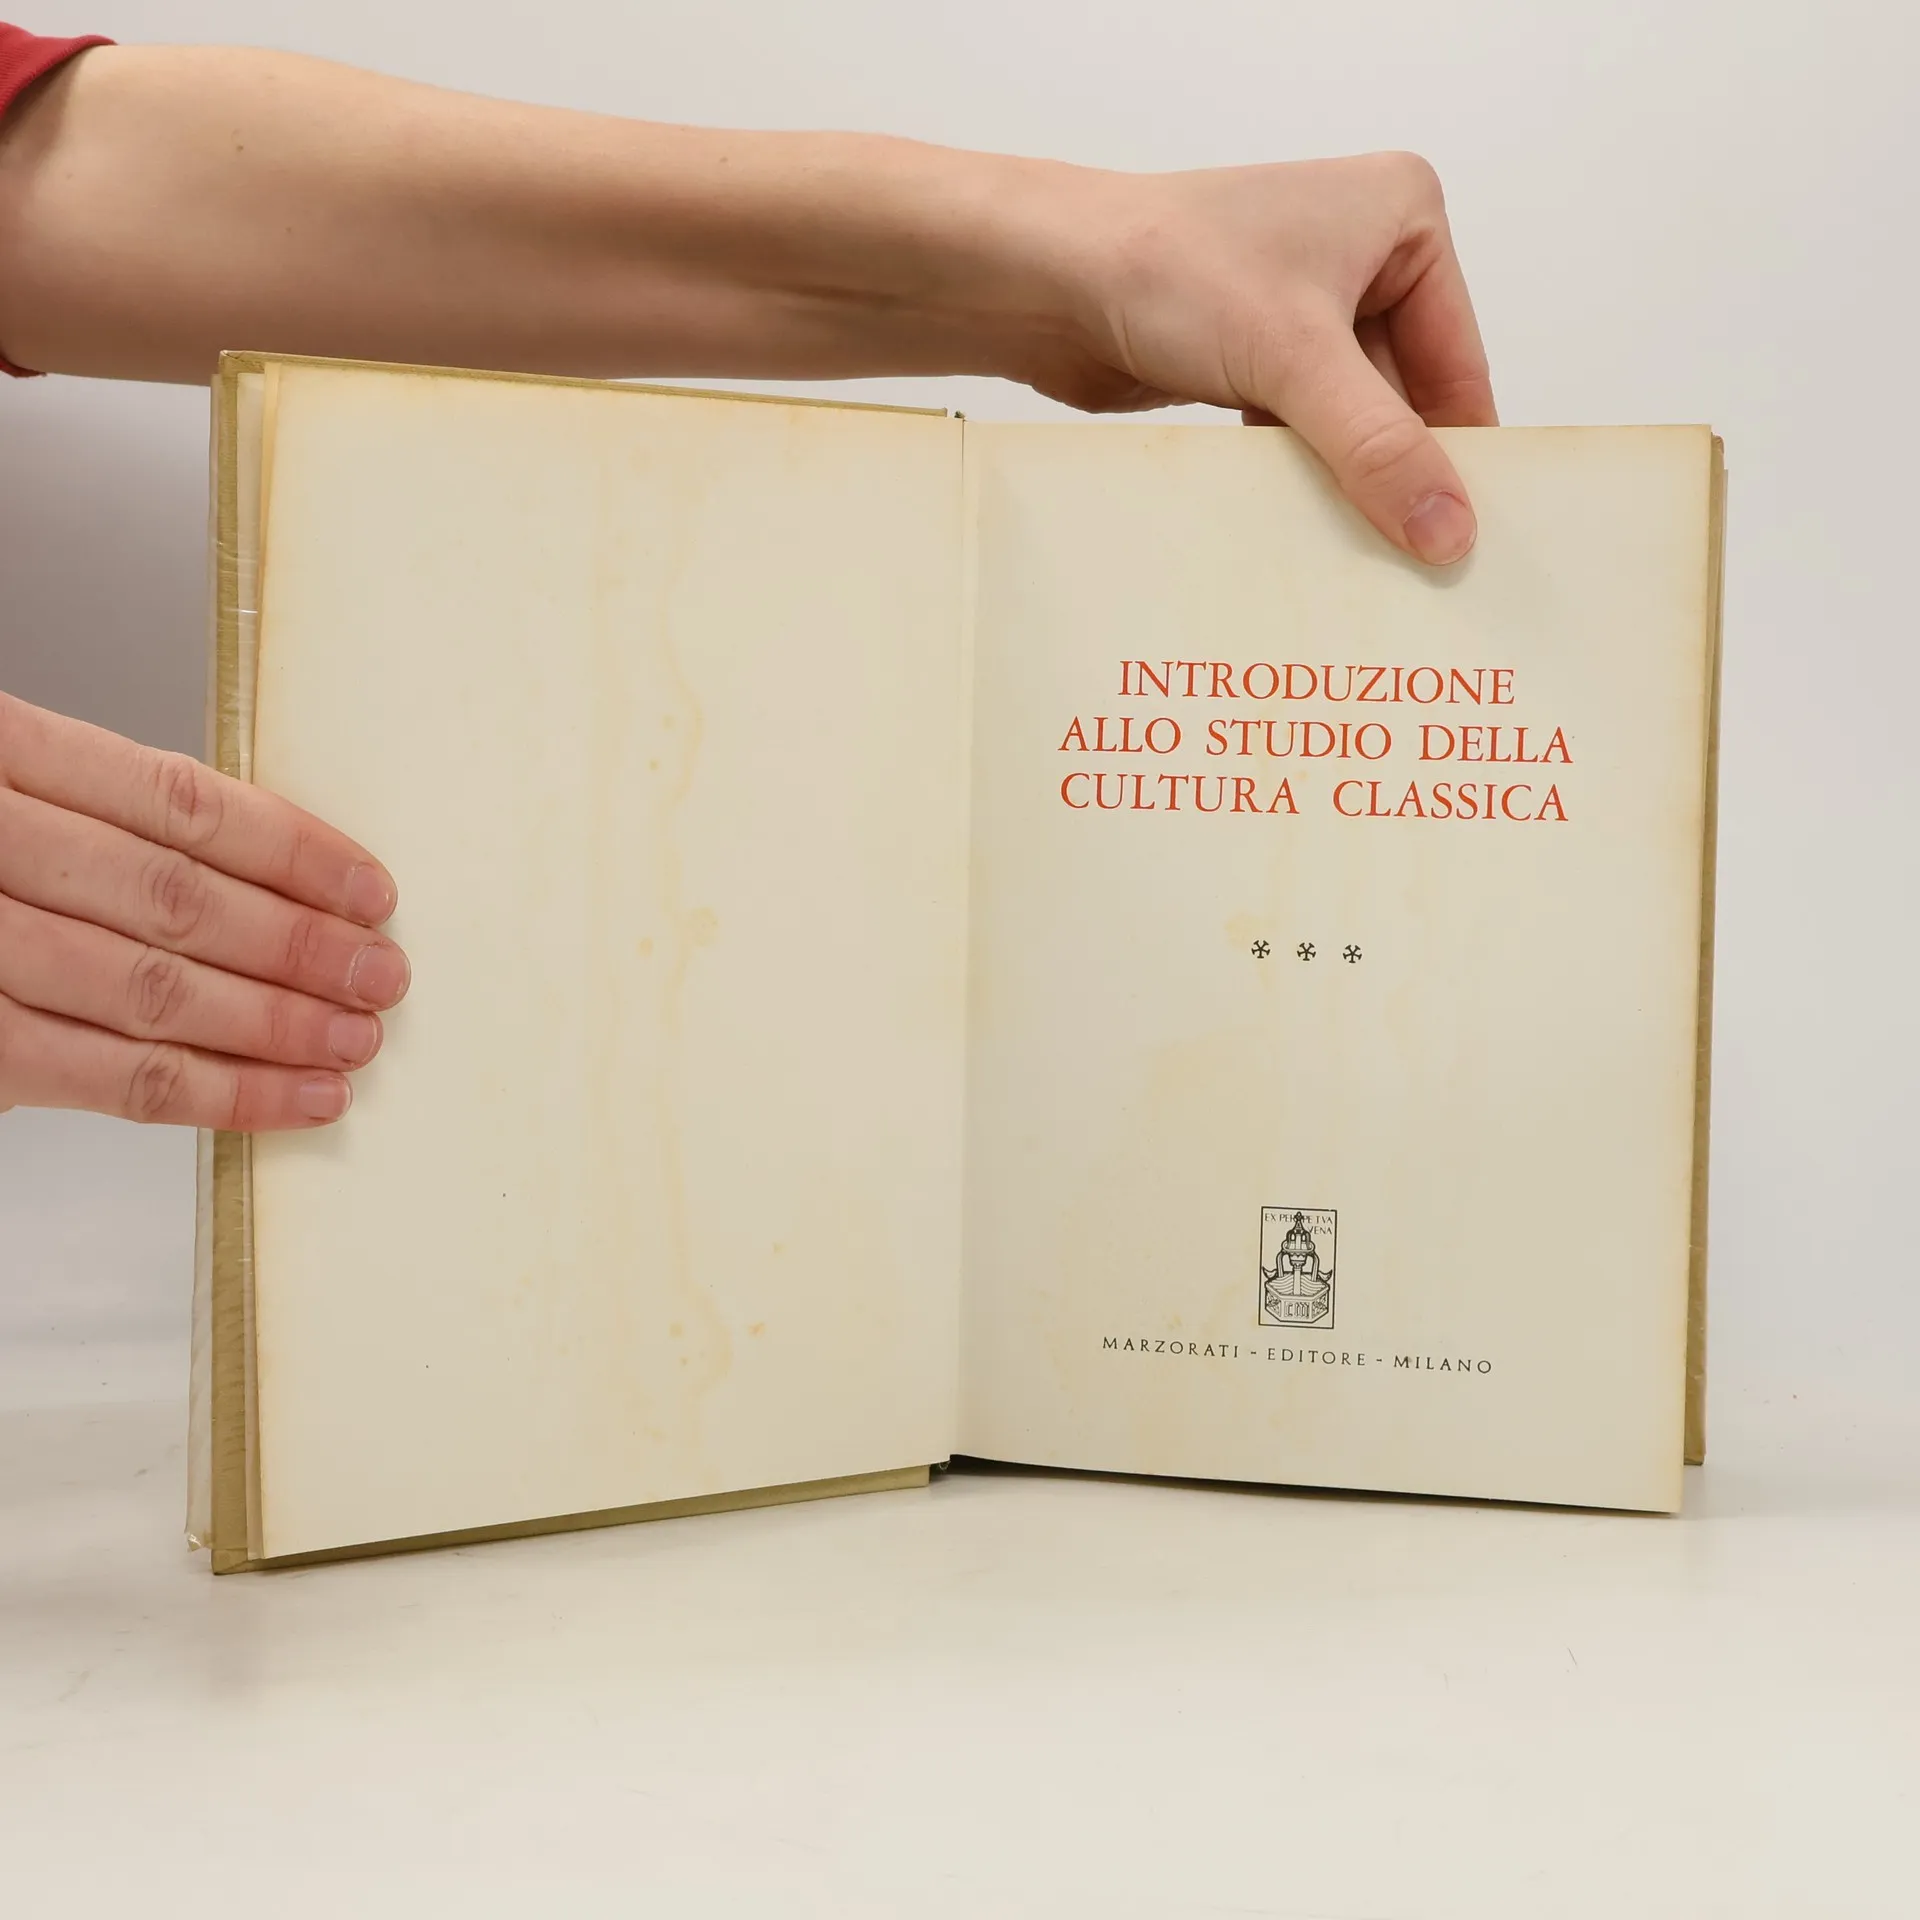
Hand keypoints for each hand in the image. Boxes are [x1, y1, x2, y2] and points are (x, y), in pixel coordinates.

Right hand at [0, 692, 406, 1128]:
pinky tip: (293, 1100)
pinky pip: (105, 1076)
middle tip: (381, 976)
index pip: (173, 801)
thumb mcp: (4, 795)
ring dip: (272, 1024)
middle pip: (172, 899)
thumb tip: (263, 875)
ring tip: (356, 1040)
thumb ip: (91, 816)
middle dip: (295, 945)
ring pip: (149, 990)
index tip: (369, 889)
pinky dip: (214, 1094)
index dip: (289, 849)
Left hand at [1012, 152, 1497, 563]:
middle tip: (1414, 568)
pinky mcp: (1250, 355)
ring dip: (1343, 483)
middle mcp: (1359, 256)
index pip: (1457, 362)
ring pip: (1349, 421)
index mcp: (1404, 218)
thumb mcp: (1294, 361)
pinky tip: (1299, 531)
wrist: (1046, 282)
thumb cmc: (1167, 270)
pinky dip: (1297, 476)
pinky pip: (1298, 431)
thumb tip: (1449, 529)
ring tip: (1359, 563)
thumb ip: (1378, 449)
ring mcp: (1301, 310)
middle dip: (1396, 475)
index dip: (1458, 454)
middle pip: (1405, 398)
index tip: (1465, 538)